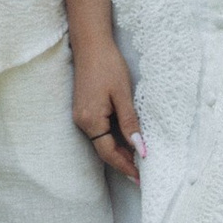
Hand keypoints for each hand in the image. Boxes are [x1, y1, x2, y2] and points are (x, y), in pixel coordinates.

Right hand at [71, 39, 142, 182]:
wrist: (91, 44)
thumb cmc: (108, 65)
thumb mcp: (123, 95)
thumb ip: (130, 123)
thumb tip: (140, 149)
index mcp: (90, 120)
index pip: (108, 152)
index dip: (124, 166)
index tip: (140, 177)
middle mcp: (82, 121)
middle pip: (103, 149)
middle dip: (122, 161)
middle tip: (142, 172)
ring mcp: (80, 115)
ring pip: (101, 141)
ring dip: (118, 150)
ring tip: (138, 158)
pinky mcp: (83, 109)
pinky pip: (99, 130)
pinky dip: (112, 138)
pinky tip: (126, 139)